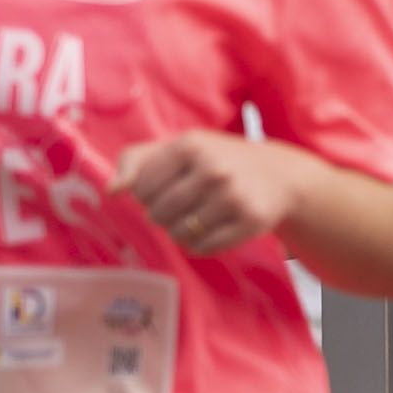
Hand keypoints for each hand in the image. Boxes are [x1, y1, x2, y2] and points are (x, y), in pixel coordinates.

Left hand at [116, 131, 304, 256]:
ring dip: (180, 233)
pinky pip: (204, 247)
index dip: (145, 196)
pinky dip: (200, 245)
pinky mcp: (250, 221)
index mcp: (190, 145)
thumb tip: (112, 191)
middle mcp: (212, 169)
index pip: (140, 189)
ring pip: (179, 233)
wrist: (280, 176)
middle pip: (157, 214)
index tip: (164, 190)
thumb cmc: (218, 160)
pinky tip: (211, 230)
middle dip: (162, 216)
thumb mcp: (180, 148)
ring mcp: (233, 196)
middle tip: (180, 208)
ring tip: (194, 220)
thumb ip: (136, 160)